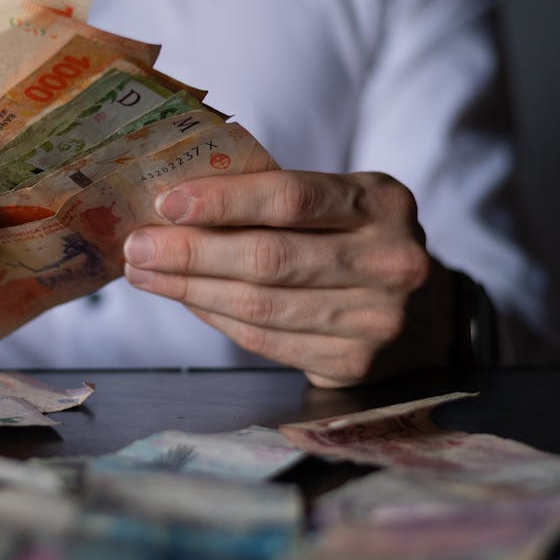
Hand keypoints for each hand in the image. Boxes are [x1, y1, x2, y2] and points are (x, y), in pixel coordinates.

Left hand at [121, 170, 454, 386]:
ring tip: (145, 273)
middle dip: (191, 252)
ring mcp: (375, 318)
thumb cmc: (355, 241)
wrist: (421, 312)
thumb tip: (175, 207)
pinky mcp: (352, 362)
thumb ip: (277, 201)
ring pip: (260, 305)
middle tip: (137, 245)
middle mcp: (389, 261)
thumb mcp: (339, 203)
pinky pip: (265, 340)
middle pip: (269, 258)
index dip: (224, 201)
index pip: (292, 198)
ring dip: (190, 289)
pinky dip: (216, 318)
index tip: (166, 203)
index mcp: (381, 203)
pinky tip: (185, 300)